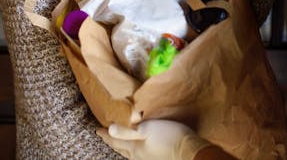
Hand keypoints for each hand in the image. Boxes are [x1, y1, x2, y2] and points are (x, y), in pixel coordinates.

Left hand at [97, 119, 211, 159]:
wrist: (189, 152)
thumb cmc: (168, 138)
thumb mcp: (146, 129)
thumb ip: (127, 131)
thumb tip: (109, 129)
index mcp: (134, 148)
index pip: (115, 141)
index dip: (105, 135)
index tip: (97, 129)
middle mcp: (138, 157)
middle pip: (121, 148)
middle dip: (112, 141)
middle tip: (105, 134)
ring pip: (130, 153)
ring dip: (123, 146)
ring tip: (119, 141)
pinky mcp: (156, 159)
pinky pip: (140, 155)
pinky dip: (134, 150)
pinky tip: (139, 149)